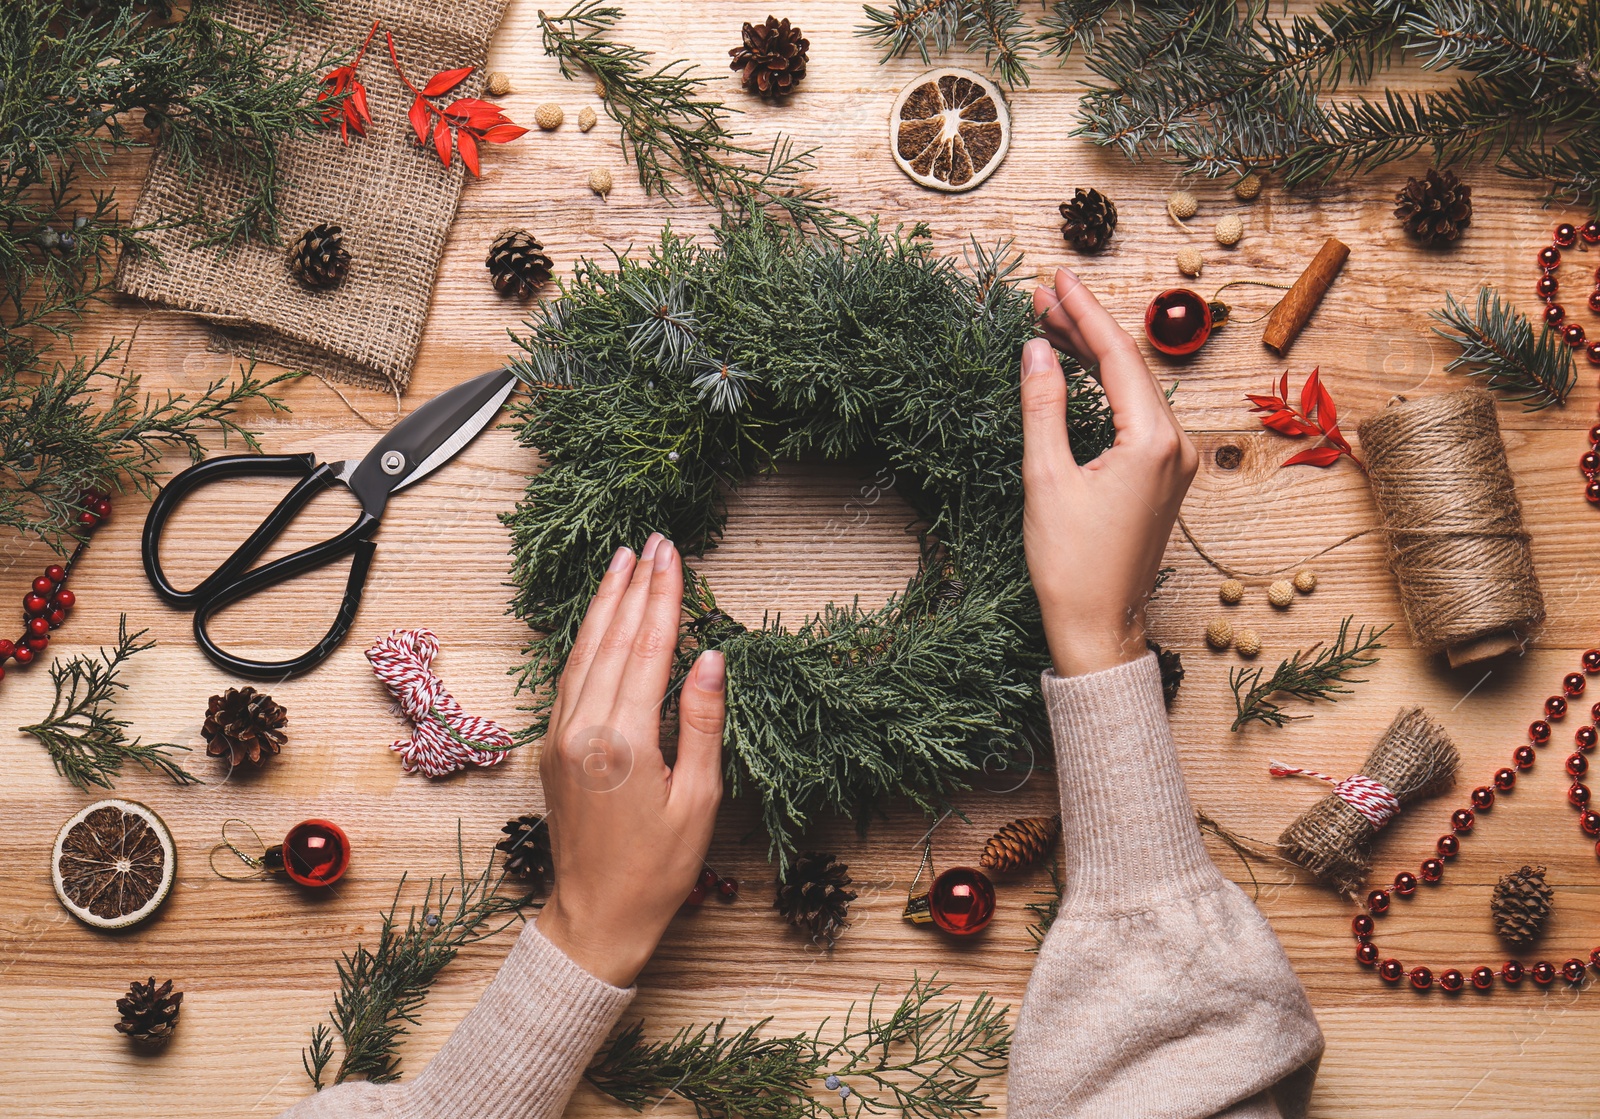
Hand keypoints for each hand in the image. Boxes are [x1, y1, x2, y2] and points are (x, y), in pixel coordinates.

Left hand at [536, 533, 724, 986]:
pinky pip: (568, 678)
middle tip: (652, 541)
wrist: (595, 916)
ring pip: (582, 653)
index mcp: (623, 741)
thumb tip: (710, 656)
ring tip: (620, 562)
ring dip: (604, 604)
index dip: (663, 597)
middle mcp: (583, 729)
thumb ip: (702, 722)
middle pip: (613, 640)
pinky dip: (585, 641)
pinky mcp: (551, 748)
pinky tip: (597, 620)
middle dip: (634, 587)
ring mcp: (560, 736)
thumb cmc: (658, 869)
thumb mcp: (698, 800)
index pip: (647, 649)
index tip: (672, 554)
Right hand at [1023, 268, 1197, 677]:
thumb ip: (1042, 406)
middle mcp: (1177, 445)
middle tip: (1041, 293)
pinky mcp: (1166, 476)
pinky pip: (1136, 414)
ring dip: (1093, 355)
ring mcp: (1176, 461)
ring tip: (1050, 322)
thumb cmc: (1070, 564)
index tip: (1055, 276)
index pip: (1115, 355)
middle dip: (1084, 326)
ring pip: (1132, 388)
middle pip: (1127, 366)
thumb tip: (1036, 349)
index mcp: (1153, 441)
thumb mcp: (1046, 478)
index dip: (1082, 311)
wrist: (1099, 625)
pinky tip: (1077, 370)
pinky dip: (1105, 388)